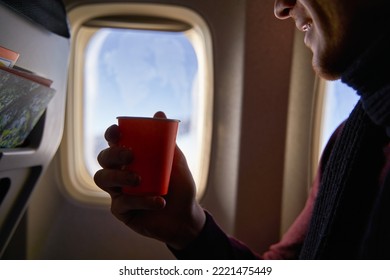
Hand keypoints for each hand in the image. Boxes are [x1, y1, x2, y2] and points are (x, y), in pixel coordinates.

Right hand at [94, 112, 205, 248]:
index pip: (114, 142)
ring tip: (140, 180)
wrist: (186, 216)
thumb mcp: (176, 162)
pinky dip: (142, 201)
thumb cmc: (179, 186)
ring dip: (121, 176)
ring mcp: (118, 192)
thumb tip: (159, 113)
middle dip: (113, 154)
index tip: (117, 131)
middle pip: (103, 158)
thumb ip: (166, 141)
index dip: (111, 135)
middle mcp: (120, 173)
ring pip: (103, 179)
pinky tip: (159, 202)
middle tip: (131, 156)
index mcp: (132, 158)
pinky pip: (122, 203)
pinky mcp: (121, 211)